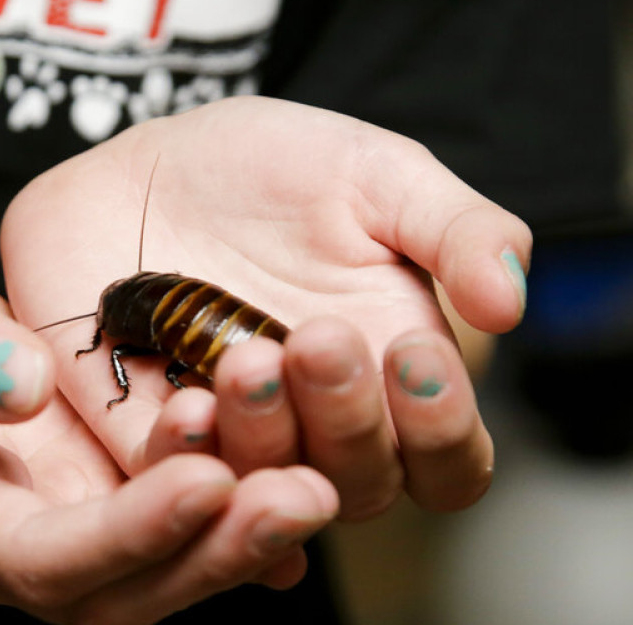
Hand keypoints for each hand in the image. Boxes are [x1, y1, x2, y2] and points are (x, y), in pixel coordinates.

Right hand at [0, 220, 338, 622]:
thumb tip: (17, 386)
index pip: (34, 555)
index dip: (122, 533)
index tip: (204, 479)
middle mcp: (0, 536)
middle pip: (114, 590)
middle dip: (210, 553)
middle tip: (304, 494)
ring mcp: (49, 520)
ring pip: (154, 570)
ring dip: (237, 539)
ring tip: (320, 483)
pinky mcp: (87, 490)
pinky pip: (167, 523)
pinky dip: (231, 509)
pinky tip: (301, 472)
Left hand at [1, 97, 530, 519]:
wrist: (144, 163)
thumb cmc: (268, 170)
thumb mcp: (374, 175)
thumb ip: (455, 229)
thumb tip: (508, 303)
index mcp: (389, 374)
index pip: (446, 460)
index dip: (443, 429)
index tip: (415, 352)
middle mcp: (315, 423)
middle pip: (358, 483)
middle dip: (347, 417)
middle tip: (319, 338)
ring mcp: (230, 434)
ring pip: (263, 488)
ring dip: (266, 435)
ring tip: (247, 359)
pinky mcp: (143, 431)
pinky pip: (165, 476)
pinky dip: (180, 455)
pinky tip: (183, 405)